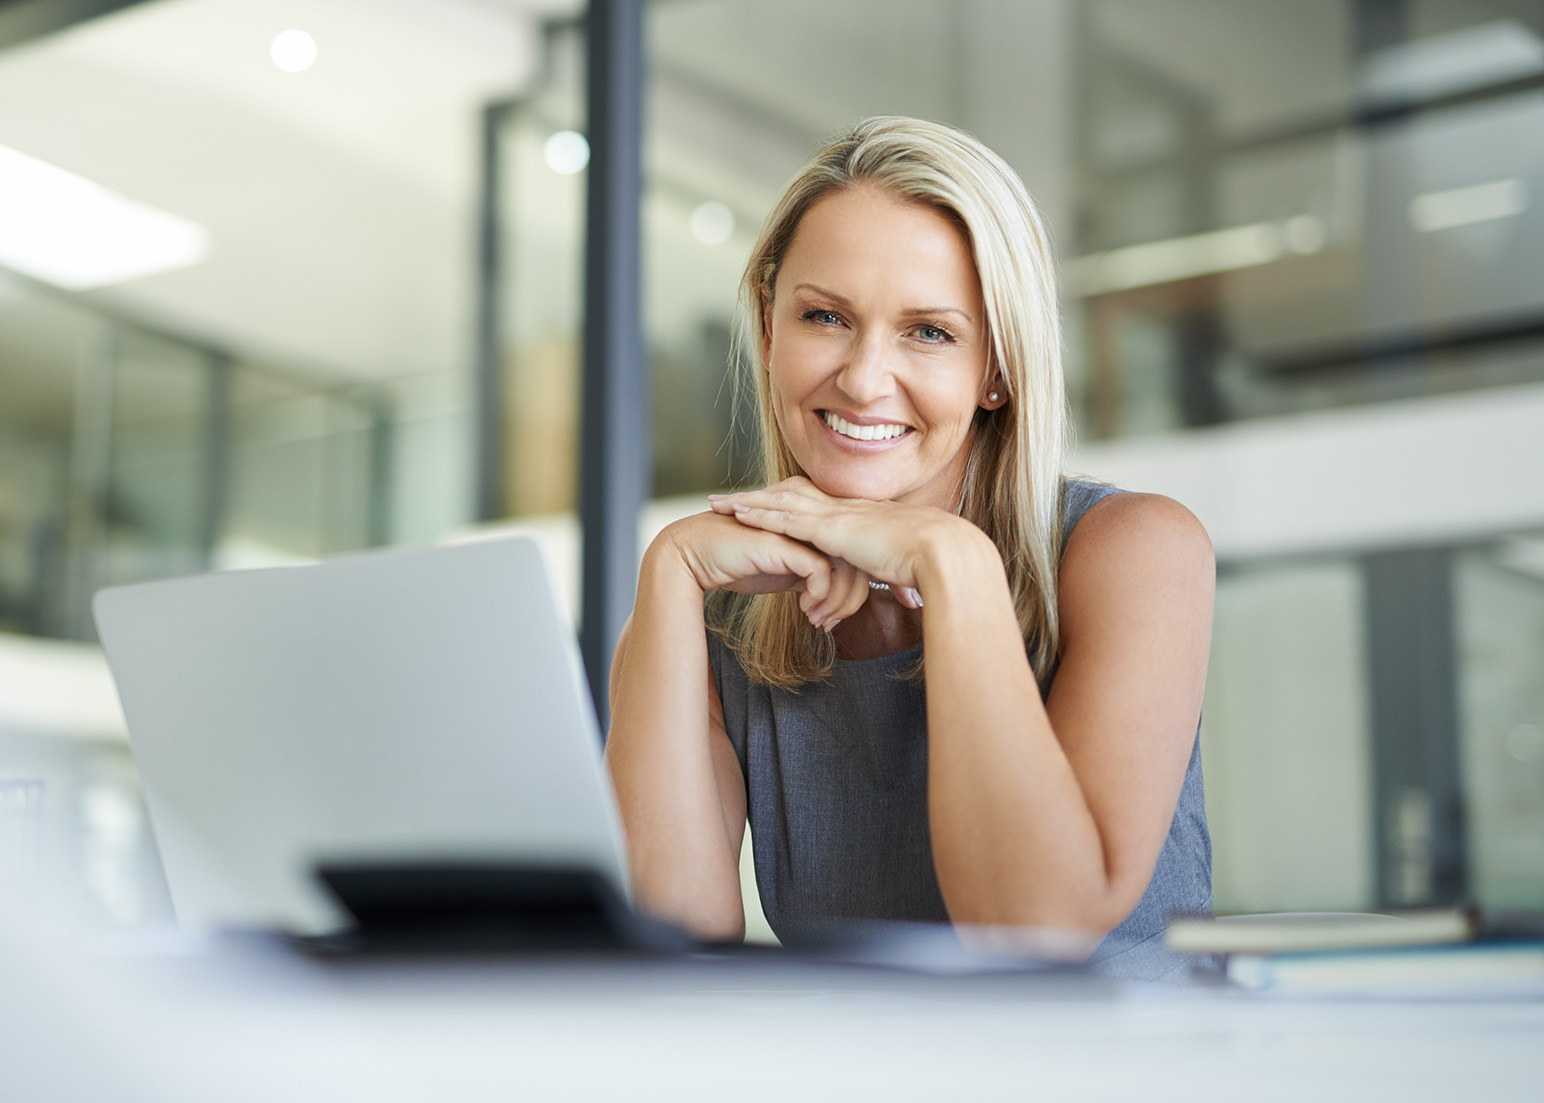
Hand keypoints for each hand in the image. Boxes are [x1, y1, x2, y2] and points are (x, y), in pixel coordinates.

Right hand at [654, 509, 870, 629]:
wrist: (696, 557)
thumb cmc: (737, 563)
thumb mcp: (783, 572)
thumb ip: (807, 574)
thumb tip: (828, 591)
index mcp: (812, 527)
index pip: (853, 556)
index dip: (851, 589)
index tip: (835, 617)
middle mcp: (810, 524)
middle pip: (856, 560)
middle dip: (850, 598)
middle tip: (831, 623)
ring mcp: (798, 530)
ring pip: (844, 566)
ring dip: (836, 602)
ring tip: (818, 620)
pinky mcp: (784, 543)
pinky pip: (821, 572)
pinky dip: (820, 597)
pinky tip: (805, 610)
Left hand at [708, 477, 964, 609]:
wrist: (944, 552)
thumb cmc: (935, 564)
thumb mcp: (911, 570)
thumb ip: (902, 577)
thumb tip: (911, 595)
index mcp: (861, 518)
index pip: (815, 507)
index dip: (787, 504)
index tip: (764, 505)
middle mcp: (846, 510)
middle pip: (791, 495)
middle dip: (757, 497)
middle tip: (726, 499)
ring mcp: (837, 515)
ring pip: (781, 502)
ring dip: (747, 502)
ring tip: (717, 503)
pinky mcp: (831, 528)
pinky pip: (786, 517)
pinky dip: (759, 514)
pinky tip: (737, 514)